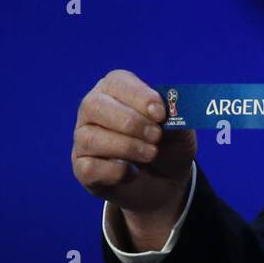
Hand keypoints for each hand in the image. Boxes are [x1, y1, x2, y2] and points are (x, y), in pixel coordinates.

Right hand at [72, 69, 195, 248]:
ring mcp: (83, 139)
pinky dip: (115, 171)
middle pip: (95, 106)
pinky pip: (89, 167)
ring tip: (151, 155)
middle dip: (130, 122)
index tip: (161, 114)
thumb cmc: (169, 144)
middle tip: (156, 136)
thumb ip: (176, 117)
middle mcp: (93, 109)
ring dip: (127, 147)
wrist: (166, 180)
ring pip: (90, 138)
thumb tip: (170, 112)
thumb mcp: (180, 129)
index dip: (139, 96)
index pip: (117, 82)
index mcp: (116, 89)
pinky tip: (133, 173)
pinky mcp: (82, 167)